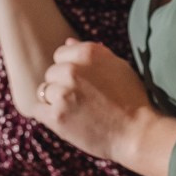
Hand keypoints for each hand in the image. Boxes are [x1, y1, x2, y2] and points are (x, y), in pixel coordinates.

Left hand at [37, 38, 175, 175]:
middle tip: (82, 101)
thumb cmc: (133, 101)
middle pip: (51, 73)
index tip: (83, 84)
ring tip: (77, 112)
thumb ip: (92, 54)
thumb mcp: (119, 67)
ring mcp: (63, 92)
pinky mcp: (56, 115)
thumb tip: (66, 42)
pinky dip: (47, 115)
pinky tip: (65, 120)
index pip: (60, 54)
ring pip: (44, 91)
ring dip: (55, 101)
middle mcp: (73, 69)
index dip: (70, 69)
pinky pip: (37, 110)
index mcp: (88, 53)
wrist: (138, 134)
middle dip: (62, 85)